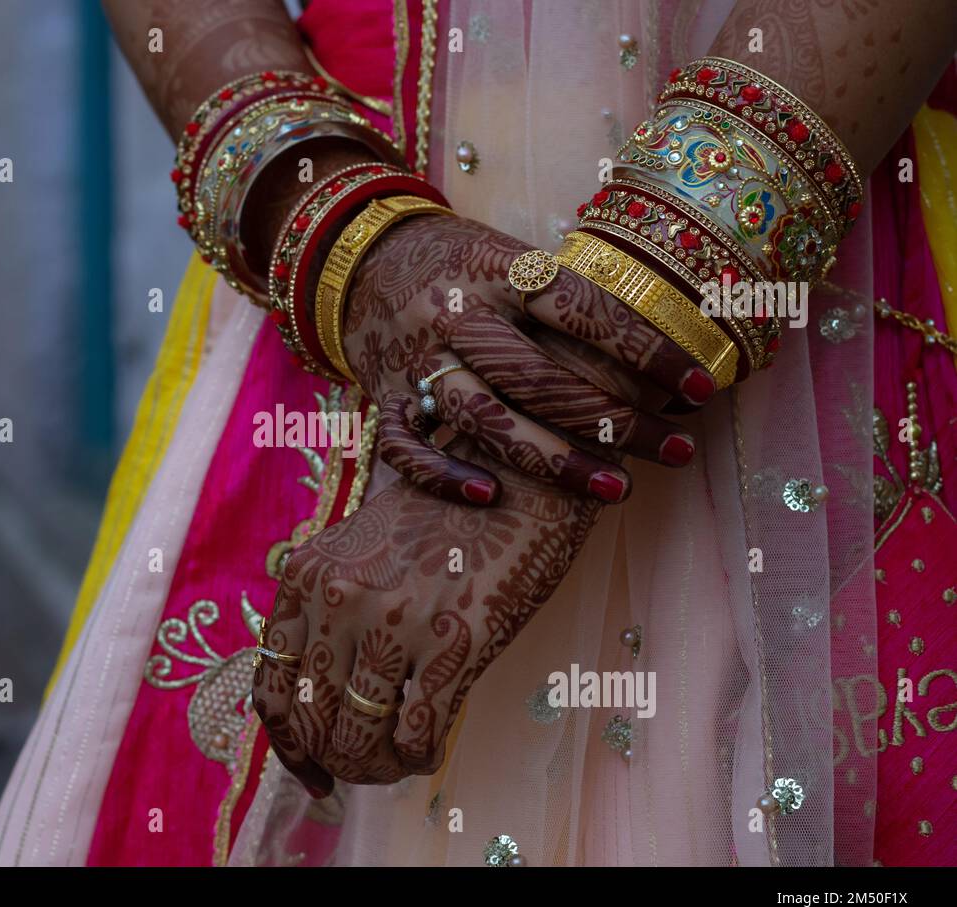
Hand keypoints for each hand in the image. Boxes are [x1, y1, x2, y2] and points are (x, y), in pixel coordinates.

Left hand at [251, 436, 601, 794]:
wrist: (517, 472)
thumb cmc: (441, 517)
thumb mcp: (359, 550)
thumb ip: (328, 611)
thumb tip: (319, 703)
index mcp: (305, 577)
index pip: (272, 689)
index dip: (289, 746)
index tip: (314, 772)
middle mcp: (337, 599)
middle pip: (312, 723)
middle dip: (338, 761)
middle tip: (368, 769)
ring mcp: (393, 620)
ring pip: (358, 739)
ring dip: (378, 768)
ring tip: (399, 761)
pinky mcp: (453, 640)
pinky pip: (416, 735)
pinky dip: (419, 757)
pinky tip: (432, 748)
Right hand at [340, 215, 715, 505]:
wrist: (359, 258)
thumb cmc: (462, 263)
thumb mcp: (513, 259)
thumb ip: (566, 300)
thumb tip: (665, 347)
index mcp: (501, 271)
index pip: (582, 308)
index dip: (645, 349)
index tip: (699, 387)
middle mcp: (460, 315)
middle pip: (542, 375)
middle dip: (616, 420)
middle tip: (676, 451)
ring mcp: (419, 358)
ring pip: (484, 417)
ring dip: (553, 459)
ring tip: (618, 490)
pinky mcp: (388, 395)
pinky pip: (406, 445)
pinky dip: (442, 474)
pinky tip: (489, 496)